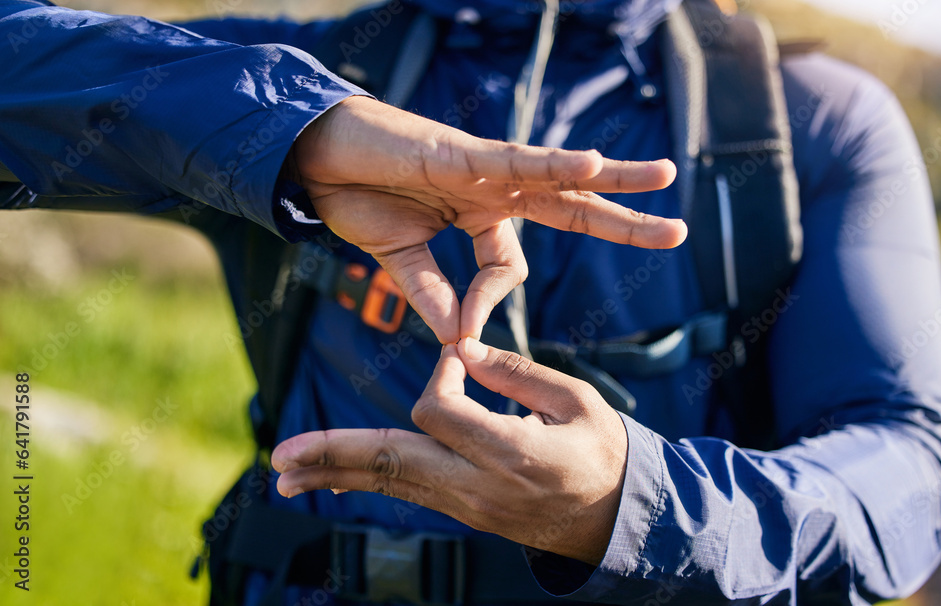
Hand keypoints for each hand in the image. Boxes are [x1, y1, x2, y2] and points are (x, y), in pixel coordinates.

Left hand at [272, 338, 627, 565]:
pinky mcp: (462, 512)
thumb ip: (519, 373)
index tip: (460, 356)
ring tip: (284, 469)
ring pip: (390, 483)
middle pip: (393, 463)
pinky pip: (406, 490)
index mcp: (512, 453)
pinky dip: (365, 478)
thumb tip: (464, 350)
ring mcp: (466, 506)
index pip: (441, 410)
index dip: (441, 373)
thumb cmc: (602, 452)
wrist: (615, 520)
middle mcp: (479, 486)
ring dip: (336, 470)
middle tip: (281, 455)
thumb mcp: (577, 402)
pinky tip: (328, 475)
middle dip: (335, 453)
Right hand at [287, 95, 684, 342]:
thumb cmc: (359, 198)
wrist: (316, 160)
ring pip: (559, 174)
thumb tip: (456, 339)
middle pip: (572, 206)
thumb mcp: (401, 259)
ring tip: (664, 175)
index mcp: (481, 216)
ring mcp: (482, 170)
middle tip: (677, 231)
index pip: (507, 268)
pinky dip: (551, 164)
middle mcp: (494, 190)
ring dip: (613, 177)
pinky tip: (591, 164)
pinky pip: (514, 160)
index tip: (459, 337)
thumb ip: (430, 293)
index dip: (487, 304)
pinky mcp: (458, 154)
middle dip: (624, 220)